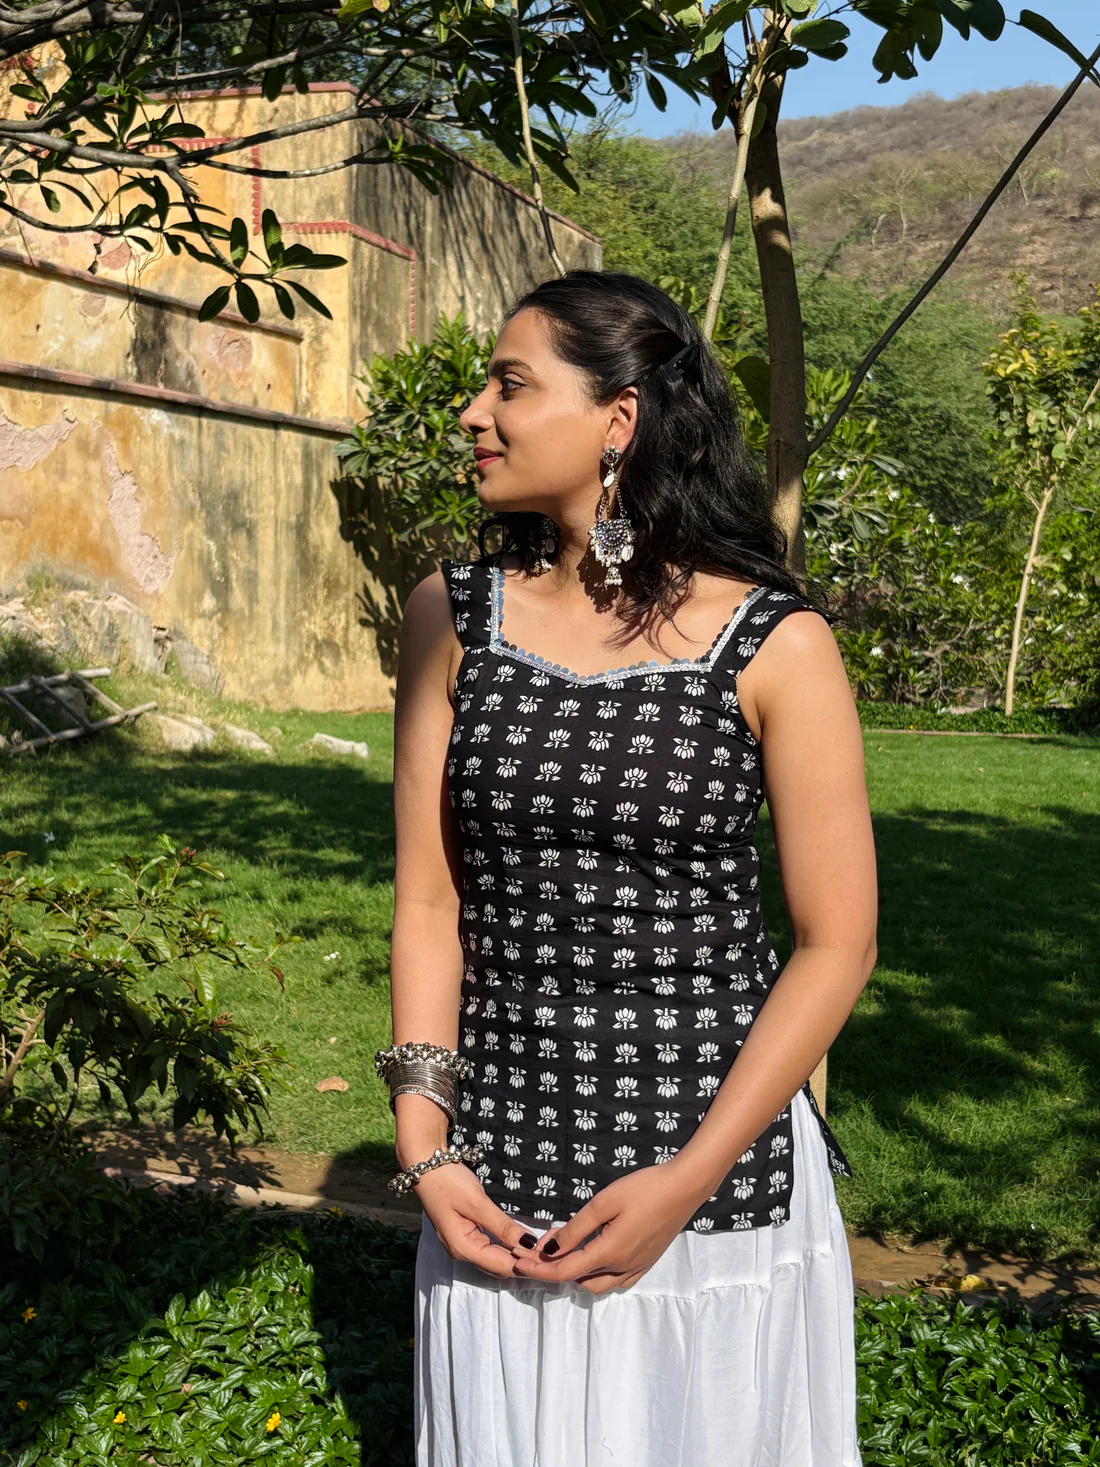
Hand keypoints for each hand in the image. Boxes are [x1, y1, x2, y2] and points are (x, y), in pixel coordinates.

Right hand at [414, 1161, 539, 1278]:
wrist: (424, 1165)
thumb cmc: (448, 1182)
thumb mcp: (477, 1203)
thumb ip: (503, 1226)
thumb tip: (529, 1245)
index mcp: (463, 1248)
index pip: (502, 1266)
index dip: (526, 1264)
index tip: (550, 1256)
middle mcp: (462, 1252)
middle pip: (499, 1266)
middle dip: (525, 1262)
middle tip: (551, 1250)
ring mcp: (463, 1244)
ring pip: (496, 1258)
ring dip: (518, 1255)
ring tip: (543, 1247)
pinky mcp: (466, 1233)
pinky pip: (491, 1247)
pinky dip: (508, 1246)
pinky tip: (523, 1241)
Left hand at [508, 1160, 707, 1294]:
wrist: (685, 1188)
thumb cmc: (644, 1188)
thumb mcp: (604, 1202)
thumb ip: (575, 1228)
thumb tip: (549, 1248)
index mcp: (609, 1253)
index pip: (564, 1271)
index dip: (538, 1269)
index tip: (518, 1263)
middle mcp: (622, 1267)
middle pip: (579, 1281)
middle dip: (553, 1271)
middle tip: (535, 1252)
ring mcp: (637, 1267)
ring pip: (598, 1285)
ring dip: (575, 1275)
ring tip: (560, 1254)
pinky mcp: (647, 1262)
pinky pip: (617, 1282)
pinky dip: (597, 1276)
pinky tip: (592, 1259)